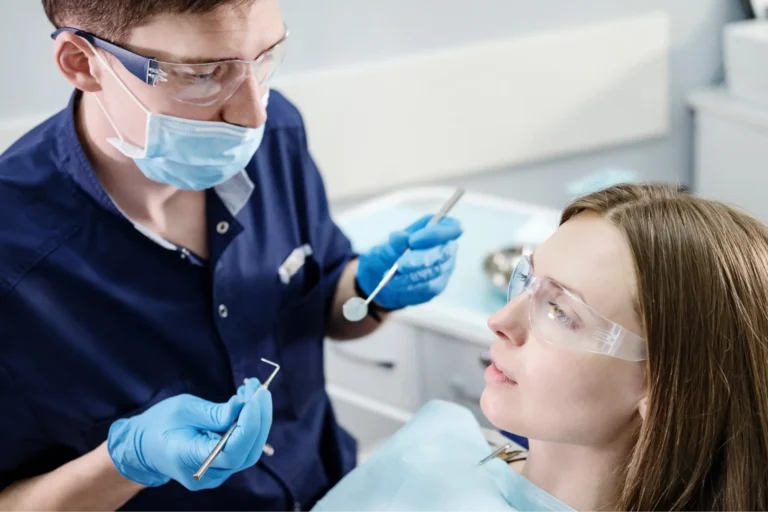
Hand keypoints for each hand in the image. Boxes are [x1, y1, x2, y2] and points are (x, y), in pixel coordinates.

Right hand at [107, 378, 271, 489]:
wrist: (145, 446)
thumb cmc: (160, 424)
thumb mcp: (183, 409)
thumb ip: (214, 413)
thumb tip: (243, 405)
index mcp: (189, 459)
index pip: (232, 451)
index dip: (249, 425)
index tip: (253, 397)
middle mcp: (206, 474)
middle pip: (247, 453)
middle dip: (259, 418)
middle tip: (259, 390)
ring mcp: (215, 475)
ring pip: (249, 451)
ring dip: (257, 419)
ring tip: (253, 391)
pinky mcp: (222, 468)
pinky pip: (243, 448)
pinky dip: (250, 425)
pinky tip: (247, 404)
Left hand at [356, 215, 462, 310]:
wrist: (383, 276)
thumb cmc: (390, 253)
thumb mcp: (387, 245)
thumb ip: (395, 241)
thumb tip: (402, 237)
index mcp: (438, 228)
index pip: (451, 228)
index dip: (436, 234)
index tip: (413, 240)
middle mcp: (446, 248)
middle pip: (443, 253)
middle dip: (421, 259)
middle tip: (400, 264)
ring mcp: (444, 268)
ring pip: (435, 271)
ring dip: (412, 275)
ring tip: (392, 276)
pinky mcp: (438, 285)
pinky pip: (428, 287)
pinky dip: (409, 285)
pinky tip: (395, 283)